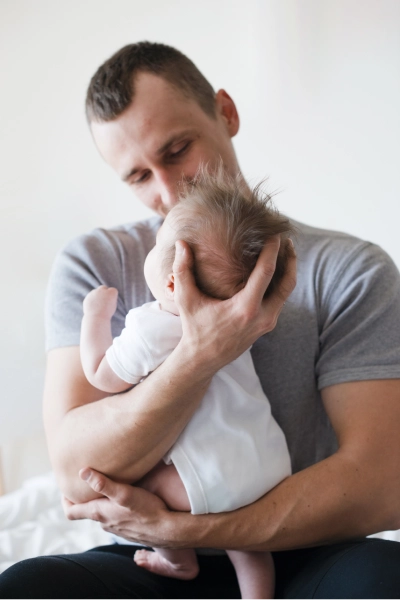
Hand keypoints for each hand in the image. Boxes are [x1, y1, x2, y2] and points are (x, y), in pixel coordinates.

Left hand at [63, 468, 177, 547]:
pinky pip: (114, 517)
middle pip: (85, 512)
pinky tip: (123, 499)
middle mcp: (104, 523)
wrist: (167, 529)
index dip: (64, 500)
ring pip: (101, 514)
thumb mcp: (124, 493)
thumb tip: (82, 472)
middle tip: (85, 481)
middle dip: (83, 497)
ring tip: (104, 486)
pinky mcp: (128, 528)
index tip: (66, 487)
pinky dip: (112, 507)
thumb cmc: (146, 509)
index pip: (70, 512)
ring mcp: (116, 527)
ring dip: (99, 502)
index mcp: (98, 514)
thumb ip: (103, 484)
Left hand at [83, 286, 117, 318]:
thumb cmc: (107, 313)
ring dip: (97, 296)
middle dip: (104, 292)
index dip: (112, 295)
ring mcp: (94, 292)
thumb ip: (111, 299)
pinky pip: (90, 297)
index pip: (113, 290)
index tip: (111, 300)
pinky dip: (92, 300)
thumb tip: (107, 297)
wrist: (97, 318)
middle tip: (104, 300)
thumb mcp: (113, 305)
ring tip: (98, 305)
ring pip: (96, 292)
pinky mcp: (87, 297)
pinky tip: (93, 306)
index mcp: (111, 292)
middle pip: (103, 288)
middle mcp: (102, 290)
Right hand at [173, 236, 295, 373]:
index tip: (274, 234)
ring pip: (286, 292)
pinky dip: (281, 283)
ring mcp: (267, 322)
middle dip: (290, 259)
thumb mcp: (186, 299)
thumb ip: (183, 270)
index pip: (266, 273)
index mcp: (245, 308)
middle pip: (287, 283)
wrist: (203, 359)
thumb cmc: (194, 327)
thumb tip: (181, 244)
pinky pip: (280, 300)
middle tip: (286, 240)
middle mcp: (262, 317)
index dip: (272, 251)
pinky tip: (274, 270)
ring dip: (288, 270)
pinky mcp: (267, 325)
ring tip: (284, 251)